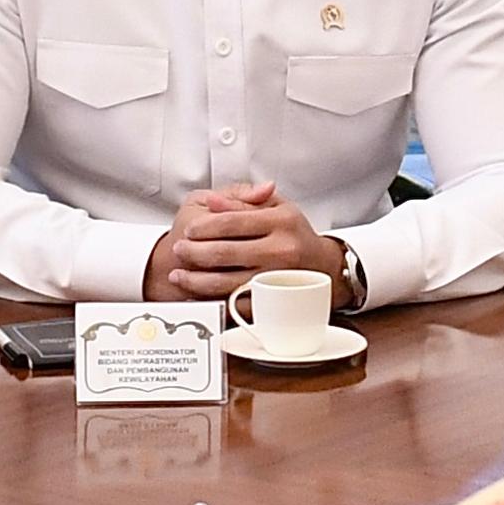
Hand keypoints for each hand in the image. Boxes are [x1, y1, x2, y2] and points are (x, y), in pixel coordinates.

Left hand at [143, 182, 337, 298]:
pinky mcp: (273, 303)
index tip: (188, 230)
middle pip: (225, 253)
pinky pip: (236, 304)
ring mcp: (277, 280)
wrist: (324, 268)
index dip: (203, 227)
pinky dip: (212, 300)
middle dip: (193, 252)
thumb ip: (243, 200)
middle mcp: (281, 250)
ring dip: (195, 280)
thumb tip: (214, 201)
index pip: (231, 222)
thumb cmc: (294, 235)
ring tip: (179, 275)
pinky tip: (197, 294)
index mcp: (281, 222)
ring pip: (226, 282)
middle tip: (179, 249)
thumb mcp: (276, 207)